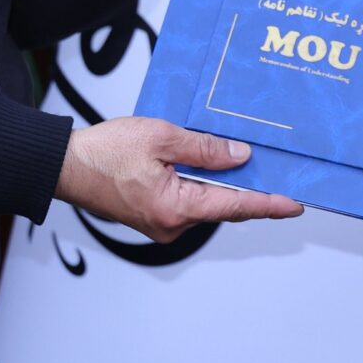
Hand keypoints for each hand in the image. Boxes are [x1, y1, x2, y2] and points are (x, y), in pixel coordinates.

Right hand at [56, 117, 303, 241]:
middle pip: (223, 205)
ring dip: (220, 183)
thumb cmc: (104, 152)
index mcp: (175, 207)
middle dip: (248, 188)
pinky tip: (208, 165)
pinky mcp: (154, 217)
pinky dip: (201, 185)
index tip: (296, 204)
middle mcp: (171, 224)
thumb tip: (240, 157)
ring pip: (205, 202)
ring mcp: (162, 224)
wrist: (66, 166)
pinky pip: (188, 201)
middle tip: (277, 171)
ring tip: (239, 158)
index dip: (269, 204)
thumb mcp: (161, 137)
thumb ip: (205, 149)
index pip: (235, 206)